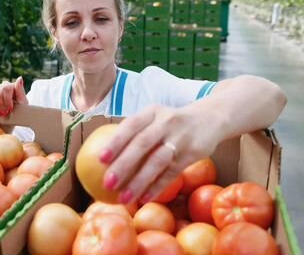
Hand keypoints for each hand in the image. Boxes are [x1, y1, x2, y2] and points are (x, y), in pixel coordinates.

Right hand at [0, 76, 27, 115]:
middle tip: (5, 113)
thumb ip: (20, 90)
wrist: (13, 113)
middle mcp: (2, 85)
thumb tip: (19, 78)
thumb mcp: (23, 101)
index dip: (7, 101)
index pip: (6, 89)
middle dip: (1, 106)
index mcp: (12, 86)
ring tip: (0, 112)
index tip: (10, 109)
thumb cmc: (19, 107)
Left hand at [99, 104, 221, 203]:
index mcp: (152, 112)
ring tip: (124, 198)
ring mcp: (181, 138)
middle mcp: (166, 122)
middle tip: (107, 183)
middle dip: (123, 165)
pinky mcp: (193, 154)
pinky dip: (158, 186)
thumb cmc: (171, 122)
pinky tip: (144, 198)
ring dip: (139, 181)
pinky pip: (172, 173)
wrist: (211, 118)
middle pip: (142, 144)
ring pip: (157, 161)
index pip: (131, 125)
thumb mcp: (155, 117)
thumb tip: (105, 157)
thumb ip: (135, 131)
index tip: (101, 159)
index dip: (116, 142)